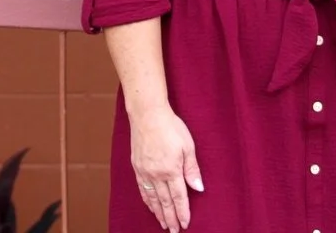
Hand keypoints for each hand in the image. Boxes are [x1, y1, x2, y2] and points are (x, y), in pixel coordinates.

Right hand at [129, 106, 203, 231]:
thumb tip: (198, 188)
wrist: (147, 114)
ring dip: (158, 212)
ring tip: (163, 224)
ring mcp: (145, 171)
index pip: (178, 197)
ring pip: (152, 198)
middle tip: (174, 231)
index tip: (185, 224)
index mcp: (171, 169)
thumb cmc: (171, 127)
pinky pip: (142, 189)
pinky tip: (150, 206)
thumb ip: (192, 169)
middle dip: (170, 218)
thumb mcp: (188, 146)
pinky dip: (147, 200)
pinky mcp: (137, 166)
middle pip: (165, 201)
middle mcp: (156, 174)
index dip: (182, 212)